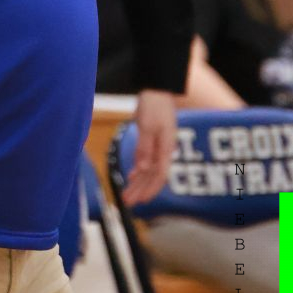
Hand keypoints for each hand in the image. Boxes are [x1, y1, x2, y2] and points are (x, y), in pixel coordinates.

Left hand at [122, 90, 177, 205]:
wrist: (157, 90)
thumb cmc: (154, 106)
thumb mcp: (148, 126)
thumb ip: (145, 148)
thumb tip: (142, 169)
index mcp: (165, 148)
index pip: (160, 175)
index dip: (151, 189)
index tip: (142, 201)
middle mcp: (164, 150)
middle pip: (153, 176)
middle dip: (141, 190)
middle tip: (128, 203)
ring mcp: (158, 146)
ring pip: (148, 170)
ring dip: (138, 183)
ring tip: (127, 195)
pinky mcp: (152, 141)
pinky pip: (146, 160)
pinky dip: (138, 170)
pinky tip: (131, 177)